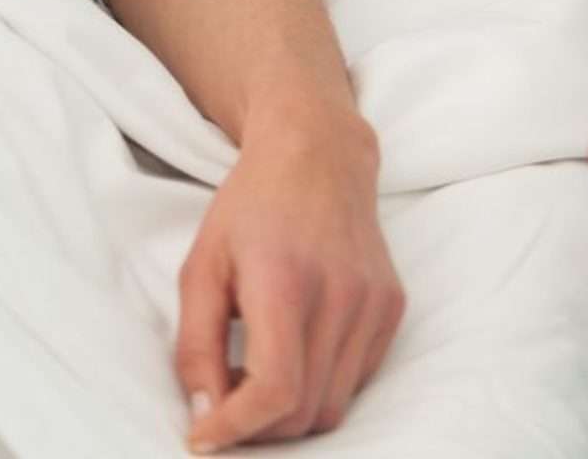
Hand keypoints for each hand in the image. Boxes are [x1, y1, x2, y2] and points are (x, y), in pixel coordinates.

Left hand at [179, 113, 403, 453]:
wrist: (317, 156)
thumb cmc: (248, 208)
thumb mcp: (200, 266)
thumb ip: (195, 344)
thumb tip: (203, 413)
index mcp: (284, 282)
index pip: (274, 389)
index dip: (237, 428)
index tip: (203, 439)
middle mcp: (340, 296)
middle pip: (304, 411)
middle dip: (258, 429)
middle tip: (221, 411)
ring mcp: (374, 305)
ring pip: (334, 406)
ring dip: (289, 415)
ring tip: (252, 385)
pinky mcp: (392, 309)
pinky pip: (356, 380)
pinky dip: (320, 387)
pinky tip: (292, 357)